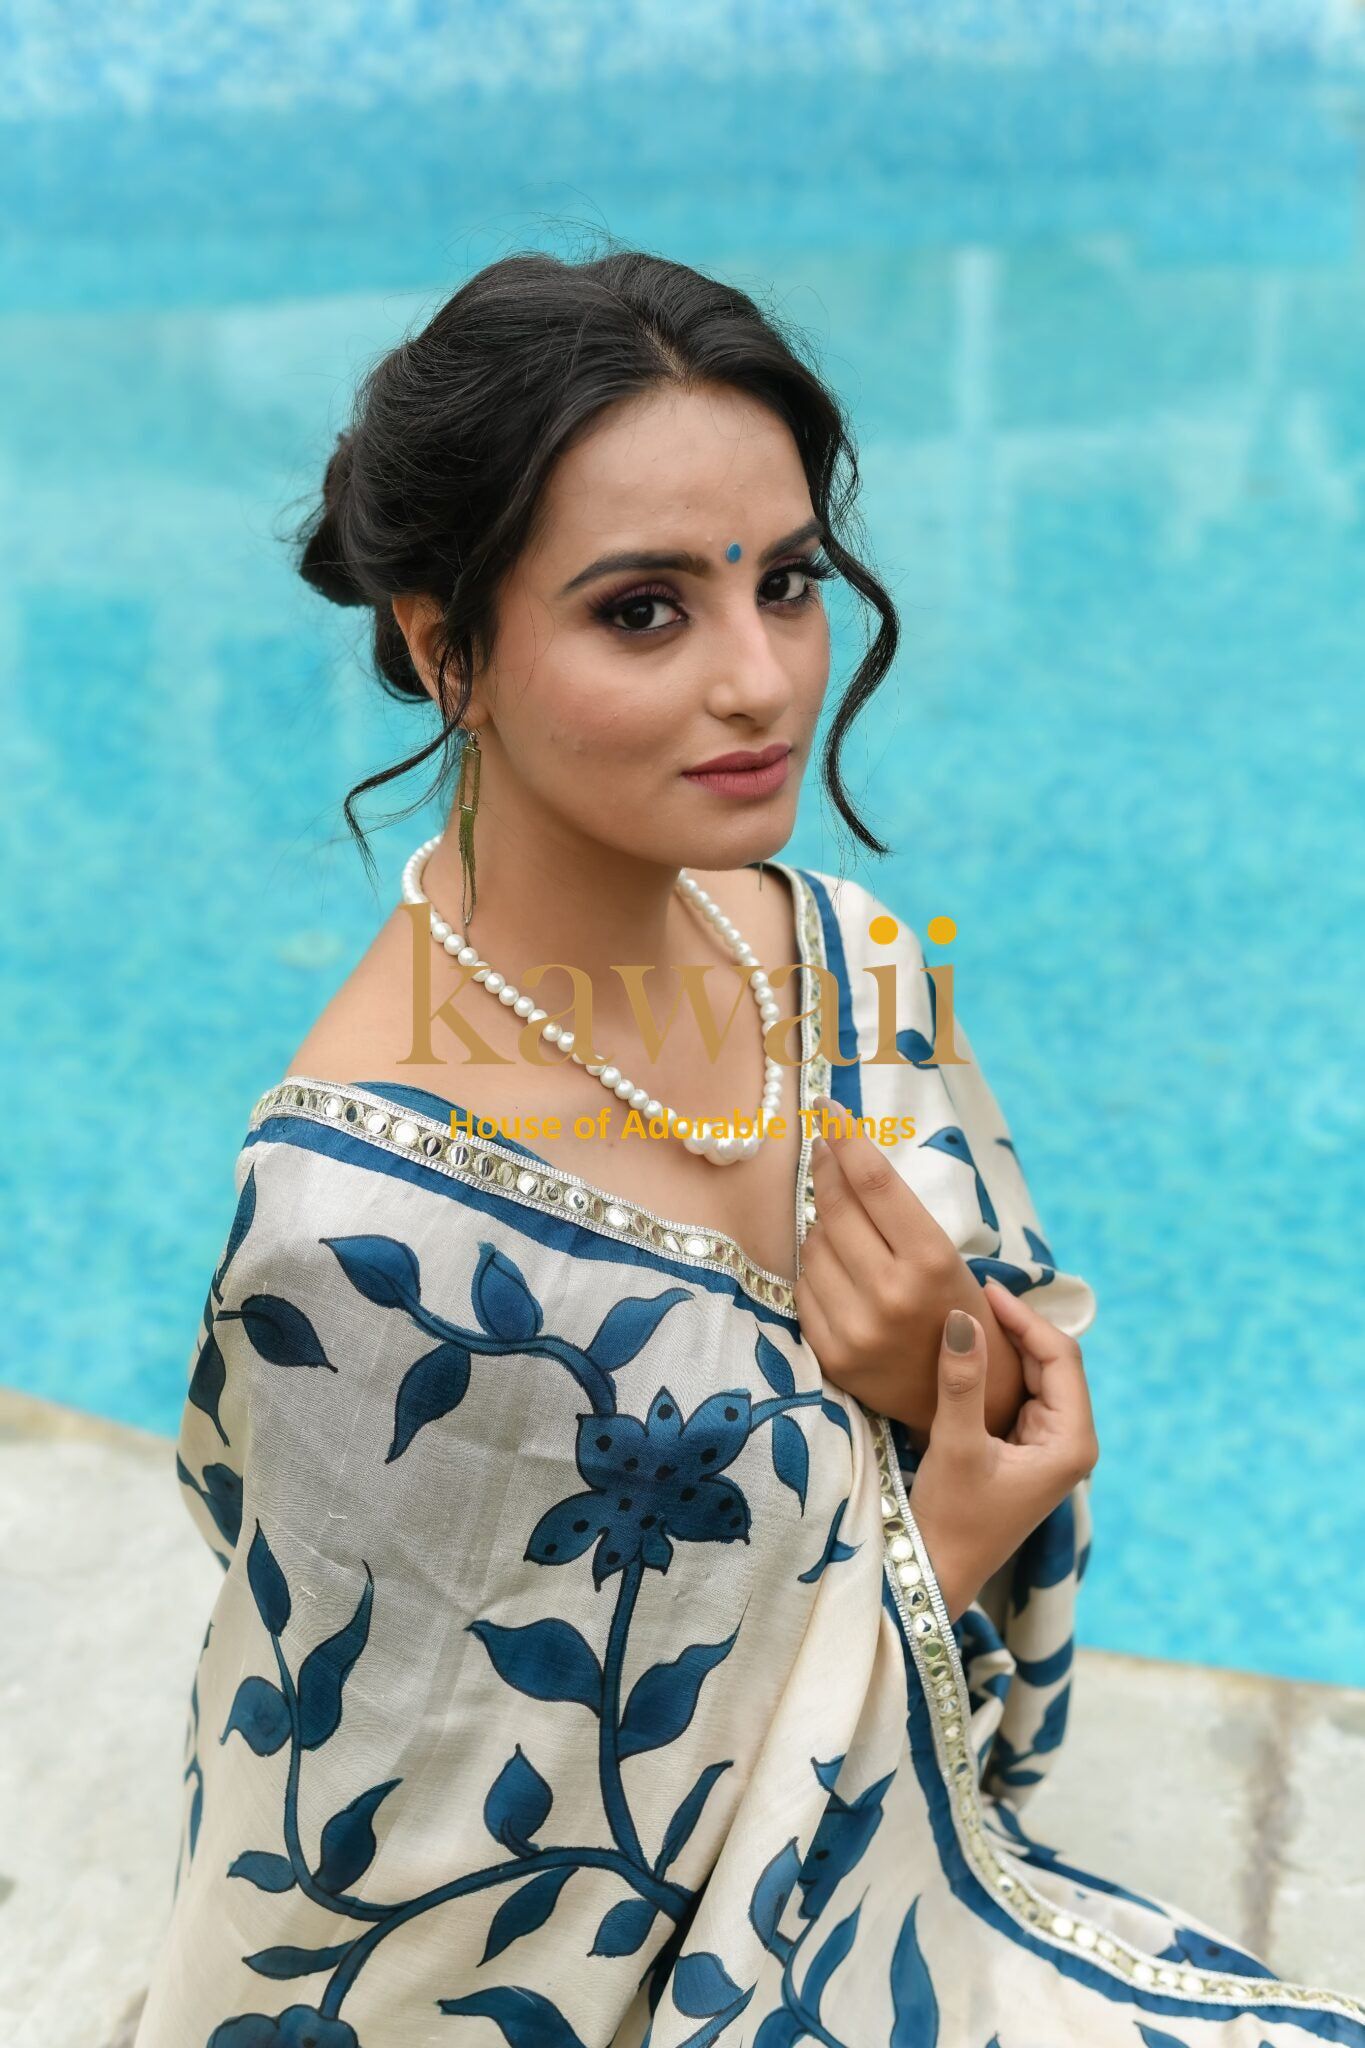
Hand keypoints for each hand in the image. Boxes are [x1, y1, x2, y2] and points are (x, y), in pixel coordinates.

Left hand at [792, 1098, 1008, 1434]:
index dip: (845, 1138)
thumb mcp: (947, 1257)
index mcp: (930, 1262)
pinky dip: (814, 1268)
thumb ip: (894, 1217)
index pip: (873, 1183)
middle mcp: (890, 1294)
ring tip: (847, 1228)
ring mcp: (856, 1329)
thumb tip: (838, 1161)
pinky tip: (836, 1268)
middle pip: (835, 1208)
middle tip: (822, 1144)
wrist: (966, 1400)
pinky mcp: (832, 1354)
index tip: (825, 1106)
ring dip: (821, 1225)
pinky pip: (802, 1287)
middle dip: (825, 1169)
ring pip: (812, 1245)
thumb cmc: (959, 1312)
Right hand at [907, 1278, 1099, 1624]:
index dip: (1025, 1318)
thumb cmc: (952, 1519)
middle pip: (1054, 1363)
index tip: (983, 1288)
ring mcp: (1051, 1447)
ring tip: (968, 1310)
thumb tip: (963, 1317)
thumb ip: (961, 1382)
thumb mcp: (956, 1447)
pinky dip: (999, 1367)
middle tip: (972, 1292)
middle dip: (1018, 1325)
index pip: (1060, 1358)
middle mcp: (1071, 1441)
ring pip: (1037, 1375)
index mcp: (1072, 1442)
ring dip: (1008, 1343)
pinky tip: (969, 1348)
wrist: (938, 1573)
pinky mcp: (1028, 1451)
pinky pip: (1021, 1393)